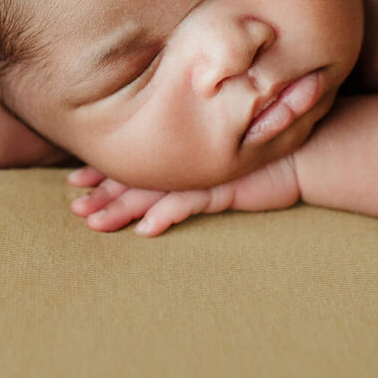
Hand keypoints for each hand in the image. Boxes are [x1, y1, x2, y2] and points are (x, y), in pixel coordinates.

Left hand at [67, 156, 302, 235]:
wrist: (304, 148)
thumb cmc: (263, 146)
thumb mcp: (223, 155)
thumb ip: (196, 154)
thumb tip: (168, 163)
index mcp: (182, 152)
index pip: (135, 161)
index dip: (104, 170)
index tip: (76, 179)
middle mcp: (187, 161)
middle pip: (135, 179)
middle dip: (101, 193)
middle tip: (73, 208)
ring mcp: (202, 174)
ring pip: (152, 193)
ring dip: (121, 209)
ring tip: (93, 222)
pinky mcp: (223, 188)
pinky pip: (189, 204)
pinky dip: (166, 216)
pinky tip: (146, 231)